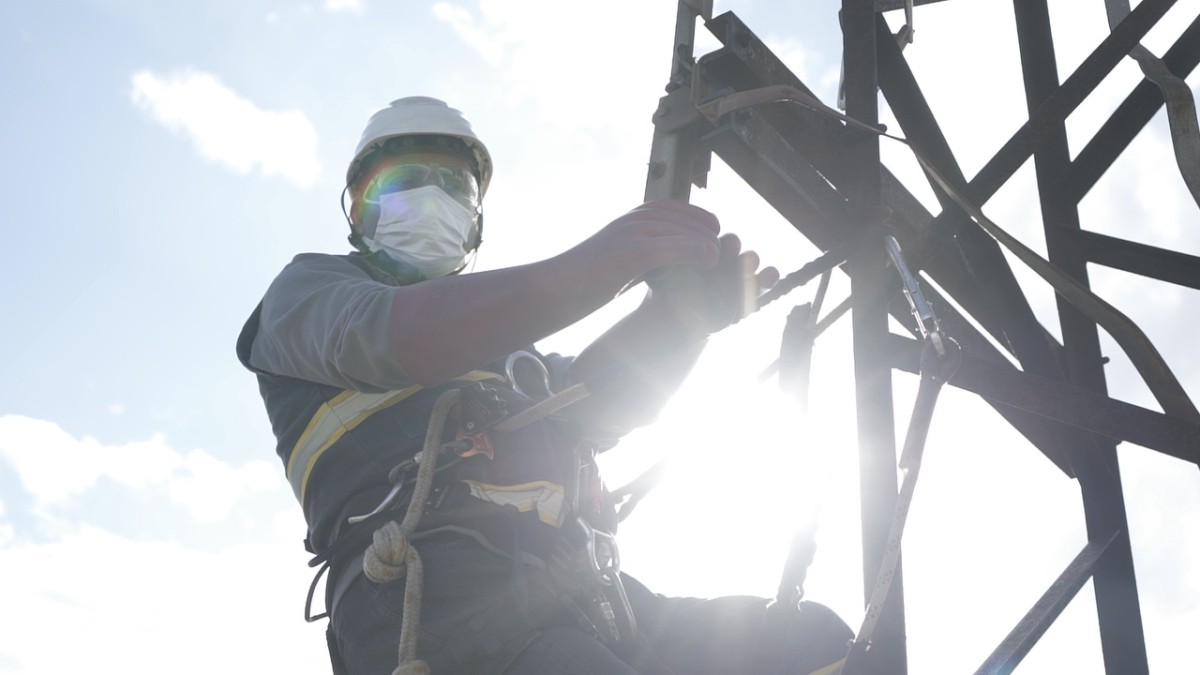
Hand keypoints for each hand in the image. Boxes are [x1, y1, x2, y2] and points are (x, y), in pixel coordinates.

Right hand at [572, 200, 722, 290]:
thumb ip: (646, 256)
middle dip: (711, 237)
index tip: (715, 247)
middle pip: (689, 220)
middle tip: (726, 260)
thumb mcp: (621, 261)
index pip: (683, 212)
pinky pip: (674, 246)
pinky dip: (696, 252)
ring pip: (686, 231)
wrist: (552, 290)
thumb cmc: (585, 281)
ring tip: (721, 264)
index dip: (704, 226)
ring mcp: (632, 233)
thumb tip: (675, 262)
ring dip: (709, 246)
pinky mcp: (630, 252)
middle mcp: (634, 219)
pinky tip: (709, 263)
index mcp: (633, 218)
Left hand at [647, 233, 778, 333]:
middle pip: (732, 244)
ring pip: (751, 261)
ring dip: (751, 261)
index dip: (710, 237)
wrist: (678, 318)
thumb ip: (664, 267)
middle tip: (727, 250)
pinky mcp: (748, 294)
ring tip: (750, 263)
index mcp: (700, 248)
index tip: (706, 242)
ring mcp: (737, 275)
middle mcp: (722, 257)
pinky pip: (763, 283)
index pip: (710, 235)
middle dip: (730, 246)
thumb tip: (655, 255)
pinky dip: (769, 277)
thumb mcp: (663, 276)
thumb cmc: (669, 291)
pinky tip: (770, 274)